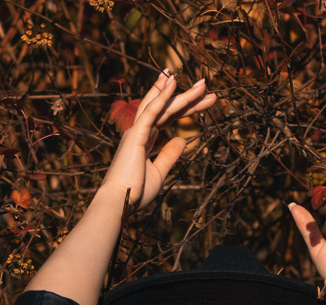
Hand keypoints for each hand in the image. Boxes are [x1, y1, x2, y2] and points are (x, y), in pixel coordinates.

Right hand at [98, 69, 217, 212]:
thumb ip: (169, 155)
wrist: (119, 203)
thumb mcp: (159, 172)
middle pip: (167, 108)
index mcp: (144, 140)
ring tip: (202, 83)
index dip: (186, 108)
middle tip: (206, 85)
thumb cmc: (135, 191)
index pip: (168, 118)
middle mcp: (139, 131)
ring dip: (181, 93)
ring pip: (162, 106)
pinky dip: (162, 96)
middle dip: (187, 97)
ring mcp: (136, 131)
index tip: (205, 101)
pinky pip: (151, 111)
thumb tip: (182, 140)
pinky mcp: (135, 134)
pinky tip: (173, 82)